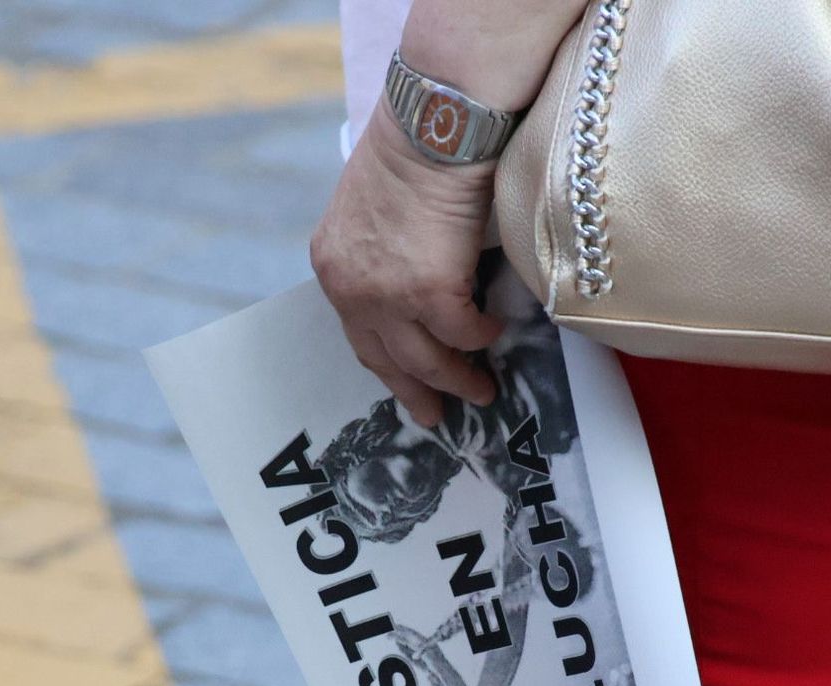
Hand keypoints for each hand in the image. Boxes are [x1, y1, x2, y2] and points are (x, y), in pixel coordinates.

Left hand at [311, 112, 503, 426]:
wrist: (436, 125)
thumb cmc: (417, 149)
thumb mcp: (376, 206)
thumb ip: (385, 250)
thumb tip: (421, 278)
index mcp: (333, 263)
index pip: (358, 329)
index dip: (386, 361)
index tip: (404, 382)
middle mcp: (350, 286)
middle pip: (384, 358)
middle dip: (414, 391)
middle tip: (436, 415)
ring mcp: (386, 294)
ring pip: (425, 359)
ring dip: (458, 379)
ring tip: (481, 390)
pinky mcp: (428, 292)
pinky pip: (463, 333)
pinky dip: (481, 336)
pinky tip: (497, 330)